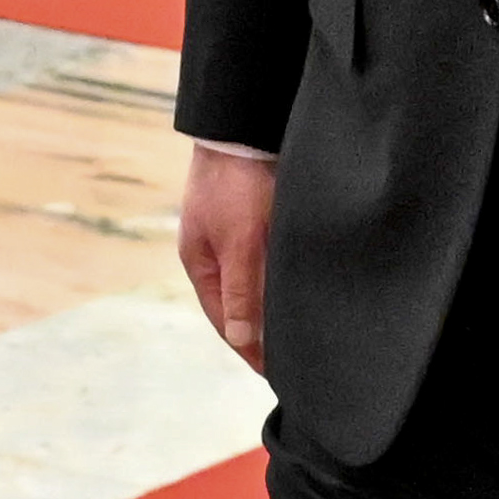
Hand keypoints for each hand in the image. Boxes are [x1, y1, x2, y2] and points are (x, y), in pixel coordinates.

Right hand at [179, 145, 275, 375]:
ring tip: (297, 327)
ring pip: (253, 282)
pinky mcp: (252, 215)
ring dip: (270, 304)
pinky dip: (277, 278)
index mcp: (200, 262)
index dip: (249, 349)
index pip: (224, 321)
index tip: (275, 374)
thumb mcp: (240, 244)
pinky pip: (265, 259)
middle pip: (237, 303)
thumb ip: (241, 293)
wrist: (244, 124)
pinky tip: (295, 284)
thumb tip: (241, 340)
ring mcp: (231, 232)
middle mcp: (213, 251)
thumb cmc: (237, 183)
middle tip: (291, 357)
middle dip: (260, 331)